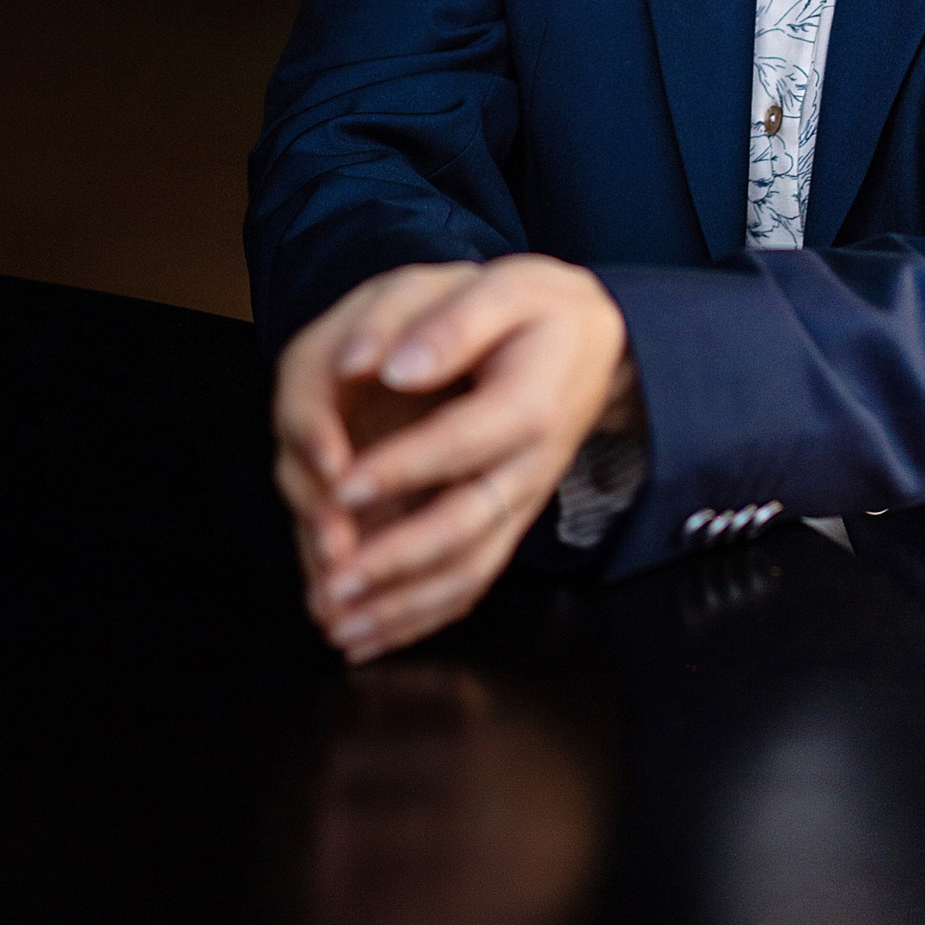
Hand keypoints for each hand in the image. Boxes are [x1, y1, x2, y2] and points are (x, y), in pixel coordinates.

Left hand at [272, 256, 641, 663]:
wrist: (591, 345)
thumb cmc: (534, 310)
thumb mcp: (500, 287)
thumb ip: (449, 324)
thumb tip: (393, 367)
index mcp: (529, 402)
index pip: (464, 440)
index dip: (403, 467)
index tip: (342, 485)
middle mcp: (530, 465)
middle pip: (466, 524)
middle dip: (395, 561)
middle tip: (332, 583)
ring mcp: (518, 501)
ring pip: (466, 568)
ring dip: (400, 606)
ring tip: (339, 627)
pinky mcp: (504, 522)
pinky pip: (468, 580)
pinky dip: (418, 616)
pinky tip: (368, 637)